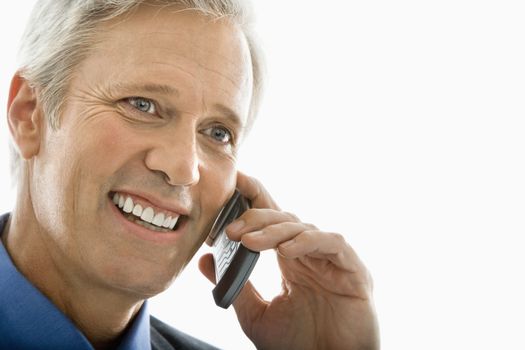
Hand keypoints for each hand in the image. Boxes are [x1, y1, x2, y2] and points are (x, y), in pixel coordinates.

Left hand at [199, 172, 379, 349]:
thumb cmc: (299, 344)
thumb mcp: (256, 315)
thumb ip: (235, 286)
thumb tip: (206, 260)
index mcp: (292, 260)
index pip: (273, 221)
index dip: (255, 198)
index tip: (232, 185)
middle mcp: (312, 255)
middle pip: (286, 219)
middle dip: (257, 218)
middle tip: (230, 229)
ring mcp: (334, 261)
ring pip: (305, 228)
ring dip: (275, 231)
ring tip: (249, 241)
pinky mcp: (354, 271)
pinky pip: (333, 244)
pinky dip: (309, 242)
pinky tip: (286, 251)